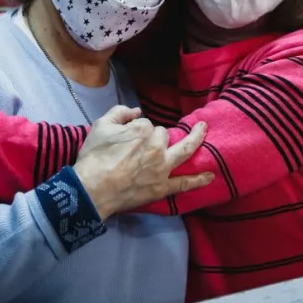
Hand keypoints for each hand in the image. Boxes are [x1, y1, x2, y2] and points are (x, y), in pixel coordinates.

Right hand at [72, 106, 213, 220]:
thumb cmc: (94, 157)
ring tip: (204, 130)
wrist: (91, 190)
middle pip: (163, 135)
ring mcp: (163, 168)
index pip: (145, 124)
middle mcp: (157, 147)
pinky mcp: (163, 188)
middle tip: (138, 149)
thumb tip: (136, 112)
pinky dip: (198, 180)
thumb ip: (119, 112)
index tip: (124, 139)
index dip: (135, 130)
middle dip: (155, 137)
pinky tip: (211, 176)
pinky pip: (184, 183)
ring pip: (184, 150)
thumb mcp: (100, 126)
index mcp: (142, 130)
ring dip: (197, 139)